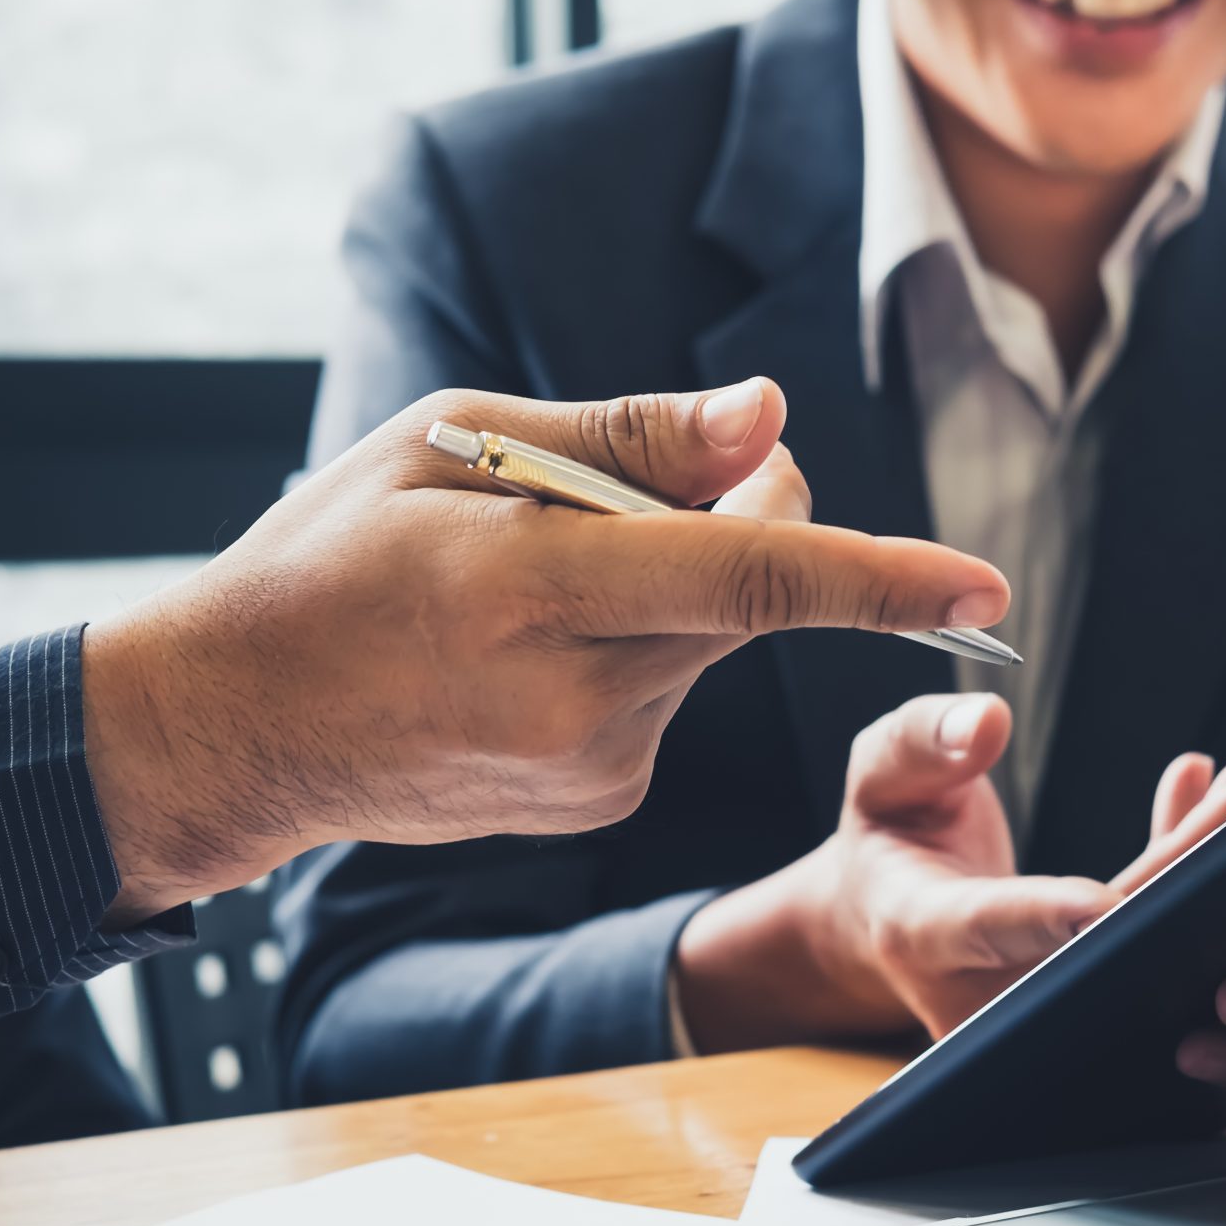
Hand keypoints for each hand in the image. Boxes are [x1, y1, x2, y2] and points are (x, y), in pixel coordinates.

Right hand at [80, 380, 1006, 920]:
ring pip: (712, 643)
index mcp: (529, 595)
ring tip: (535, 584)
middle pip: (746, 592)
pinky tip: (532, 654)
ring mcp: (594, 769)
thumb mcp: (449, 446)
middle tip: (641, 480)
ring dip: (674, 588)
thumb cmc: (332, 561)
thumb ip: (626, 439)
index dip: (877, 576)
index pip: (746, 579)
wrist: (242, 728)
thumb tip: (770, 423)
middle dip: (741, 516)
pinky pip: (672, 695)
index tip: (983, 588)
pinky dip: (639, 650)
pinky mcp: (602, 802)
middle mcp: (577, 700)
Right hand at [675, 723, 1225, 1051]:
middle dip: (1179, 869)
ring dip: (1201, 865)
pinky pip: (1145, 936)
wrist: (884, 919)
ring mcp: (1041, 999)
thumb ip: (921, 743)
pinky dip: (1182, 869)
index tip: (1103, 903)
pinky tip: (1205, 797)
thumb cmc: (883, 840)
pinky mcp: (1084, 988)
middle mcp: (987, 984)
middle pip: (1094, 940)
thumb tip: (986, 722)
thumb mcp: (879, 776)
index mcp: (919, 931)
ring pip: (1135, 942)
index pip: (986, 926)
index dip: (1048, 918)